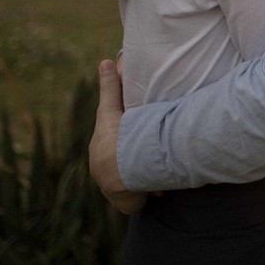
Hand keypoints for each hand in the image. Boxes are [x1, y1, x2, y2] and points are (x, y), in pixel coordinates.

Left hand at [88, 59, 147, 214]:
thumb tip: (104, 60)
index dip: (128, 144)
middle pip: (125, 167)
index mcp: (101, 150)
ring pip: (134, 183)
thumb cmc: (117, 134)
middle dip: (139, 163)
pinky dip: (150, 194)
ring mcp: (116, 189)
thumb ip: (109, 86)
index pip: (114, 148)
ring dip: (147, 179)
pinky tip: (162, 189)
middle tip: (156, 157)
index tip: (142, 141)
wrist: (119, 165)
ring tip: (163, 174)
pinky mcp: (127, 203)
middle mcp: (105, 171)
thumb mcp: (111, 107)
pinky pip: (139, 199)